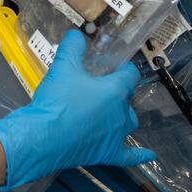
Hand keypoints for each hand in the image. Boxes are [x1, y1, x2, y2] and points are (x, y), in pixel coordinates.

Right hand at [0, 30, 153, 189]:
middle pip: (128, 99)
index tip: (117, 67)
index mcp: (115, 91)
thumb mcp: (63, 67)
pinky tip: (148, 155)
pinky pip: (129, 155)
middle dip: (118, 93)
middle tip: (100, 90)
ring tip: (111, 113)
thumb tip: (76, 35)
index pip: (130, 75)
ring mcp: (116, 136)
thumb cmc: (57, 101)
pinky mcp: (108, 153)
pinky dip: (139, 155)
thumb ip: (72, 47)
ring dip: (123, 117)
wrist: (44, 136)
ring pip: (129, 123)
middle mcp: (121, 113)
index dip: (124, 69)